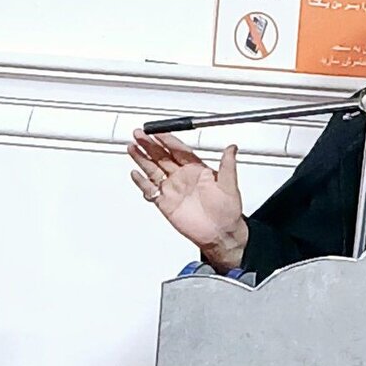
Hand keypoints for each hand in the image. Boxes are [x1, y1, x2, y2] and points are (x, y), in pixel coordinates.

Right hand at [128, 129, 247, 269]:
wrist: (221, 234)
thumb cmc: (228, 211)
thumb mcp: (230, 185)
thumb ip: (228, 165)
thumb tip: (232, 148)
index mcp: (197, 169)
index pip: (179, 150)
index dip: (168, 140)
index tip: (157, 131)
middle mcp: (183, 177)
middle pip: (162, 156)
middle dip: (150, 145)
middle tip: (139, 134)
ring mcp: (173, 189)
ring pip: (153, 170)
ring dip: (142, 158)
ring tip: (132, 147)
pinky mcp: (165, 202)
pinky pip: (150, 190)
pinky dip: (141, 182)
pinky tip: (135, 173)